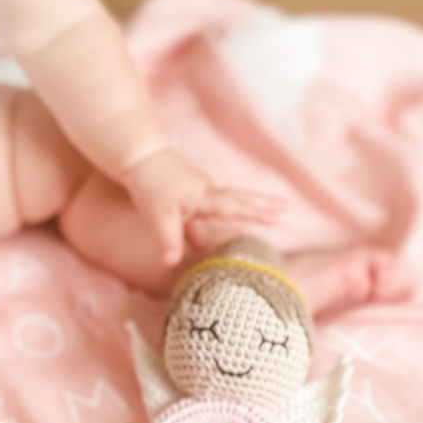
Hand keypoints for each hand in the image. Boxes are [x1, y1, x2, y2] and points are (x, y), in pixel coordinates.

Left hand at [121, 148, 282, 267]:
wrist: (138, 158)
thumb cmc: (150, 185)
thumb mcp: (158, 216)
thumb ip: (168, 240)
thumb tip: (172, 264)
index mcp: (205, 197)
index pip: (235, 207)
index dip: (255, 213)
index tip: (277, 216)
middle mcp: (207, 192)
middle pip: (239, 199)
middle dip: (262, 205)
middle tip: (285, 208)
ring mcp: (198, 192)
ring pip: (228, 202)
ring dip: (246, 208)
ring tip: (266, 216)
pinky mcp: (186, 195)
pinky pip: (209, 208)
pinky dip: (216, 219)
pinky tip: (202, 241)